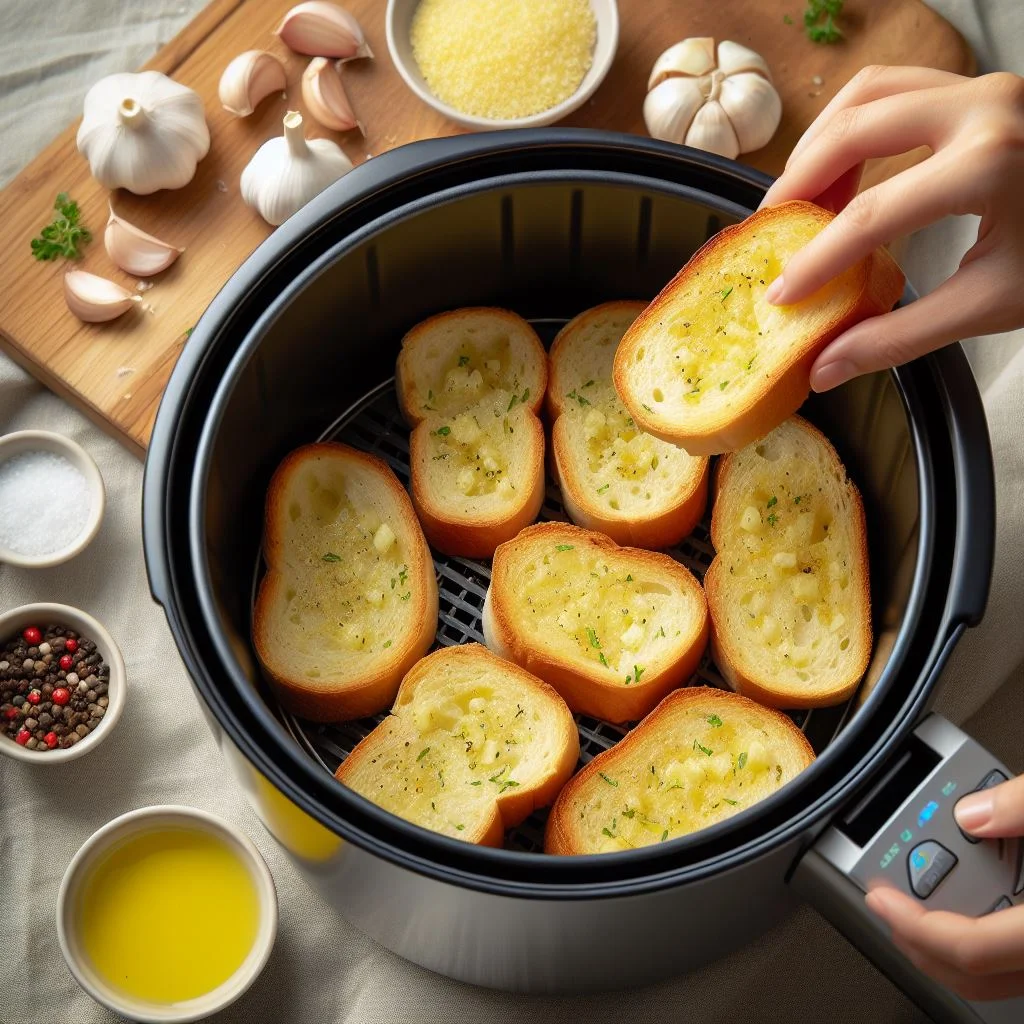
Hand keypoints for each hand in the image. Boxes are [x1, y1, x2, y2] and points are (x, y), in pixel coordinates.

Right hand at [759, 67, 1023, 391]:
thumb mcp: (992, 303)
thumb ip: (901, 337)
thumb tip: (825, 367)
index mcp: (989, 164)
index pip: (873, 215)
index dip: (815, 259)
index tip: (780, 293)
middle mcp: (983, 107)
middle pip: (854, 129)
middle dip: (799, 183)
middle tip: (771, 232)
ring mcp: (982, 87)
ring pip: (868, 94)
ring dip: (820, 144)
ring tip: (798, 200)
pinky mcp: (978, 87)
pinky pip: (893, 89)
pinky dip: (851, 124)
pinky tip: (838, 171)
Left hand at [865, 773, 1023, 1000]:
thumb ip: (1020, 808)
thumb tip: (970, 811)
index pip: (967, 948)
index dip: (912, 924)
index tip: (876, 896)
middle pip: (972, 975)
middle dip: (916, 940)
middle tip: (883, 905)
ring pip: (996, 976)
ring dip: (947, 941)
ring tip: (916, 904)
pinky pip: (1014, 959)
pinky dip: (984, 937)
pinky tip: (974, 902)